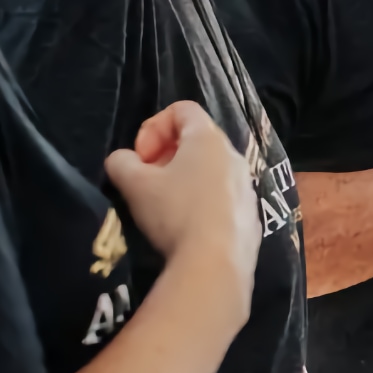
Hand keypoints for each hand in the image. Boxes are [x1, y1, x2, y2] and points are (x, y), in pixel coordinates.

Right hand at [105, 101, 256, 288]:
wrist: (215, 263)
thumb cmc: (174, 213)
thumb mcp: (133, 184)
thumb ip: (121, 162)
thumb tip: (123, 161)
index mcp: (209, 139)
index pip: (182, 109)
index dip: (153, 126)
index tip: (141, 156)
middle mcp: (235, 156)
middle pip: (197, 140)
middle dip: (166, 154)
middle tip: (147, 179)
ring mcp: (248, 186)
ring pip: (210, 169)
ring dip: (183, 179)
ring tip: (164, 205)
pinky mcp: (252, 214)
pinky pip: (222, 196)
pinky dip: (201, 201)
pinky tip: (186, 226)